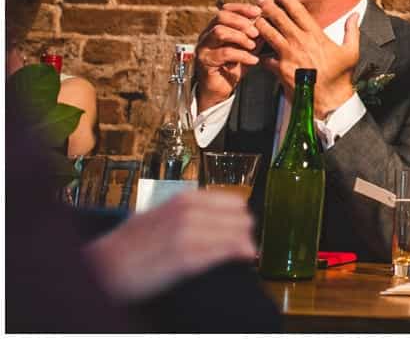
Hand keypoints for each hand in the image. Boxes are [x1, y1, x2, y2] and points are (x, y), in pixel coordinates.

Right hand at [84, 188, 255, 303]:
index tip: (243, 225)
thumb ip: (184, 211)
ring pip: (237, 234)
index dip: (240, 215)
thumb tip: (212, 214)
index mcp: (183, 200)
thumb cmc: (127, 244)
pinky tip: (244, 257)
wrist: (103, 266)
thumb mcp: (157, 215)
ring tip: (248, 251)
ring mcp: (188, 234)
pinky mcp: (186, 258)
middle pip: (240, 217)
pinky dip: (238, 254)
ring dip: (245, 243)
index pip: (232, 201)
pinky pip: (224, 252)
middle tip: (247, 241)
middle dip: (245, 230)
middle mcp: (188, 212)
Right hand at [193, 1, 264, 111]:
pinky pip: (224, 53)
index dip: (243, 8)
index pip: (226, 9)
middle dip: (241, 22)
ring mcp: (203, 47)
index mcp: (216, 26)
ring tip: (253, 45)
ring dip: (240, 37)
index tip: (259, 11)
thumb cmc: (235, 65)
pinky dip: (242, 55)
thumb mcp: (249, 46)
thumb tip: (270, 20)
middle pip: (221, 16)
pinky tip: (253, 60)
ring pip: (219, 32)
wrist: (221, 88)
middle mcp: (207, 34)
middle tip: (256, 32)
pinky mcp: (204, 61)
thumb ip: (256, 34)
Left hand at [250, 0, 360, 117]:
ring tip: (252, 17)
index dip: (288, 0)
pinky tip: (253, 49)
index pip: (299, 12)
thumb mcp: (352, 51)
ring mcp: (289, 56)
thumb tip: (355, 15)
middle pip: (281, 20)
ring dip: (260, 25)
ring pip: (269, 35)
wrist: (329, 100)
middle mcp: (301, 43)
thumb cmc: (341, 76)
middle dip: (268, 7)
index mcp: (316, 36)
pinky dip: (259, 54)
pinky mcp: (280, 70)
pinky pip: (266, 59)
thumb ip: (352, 30)